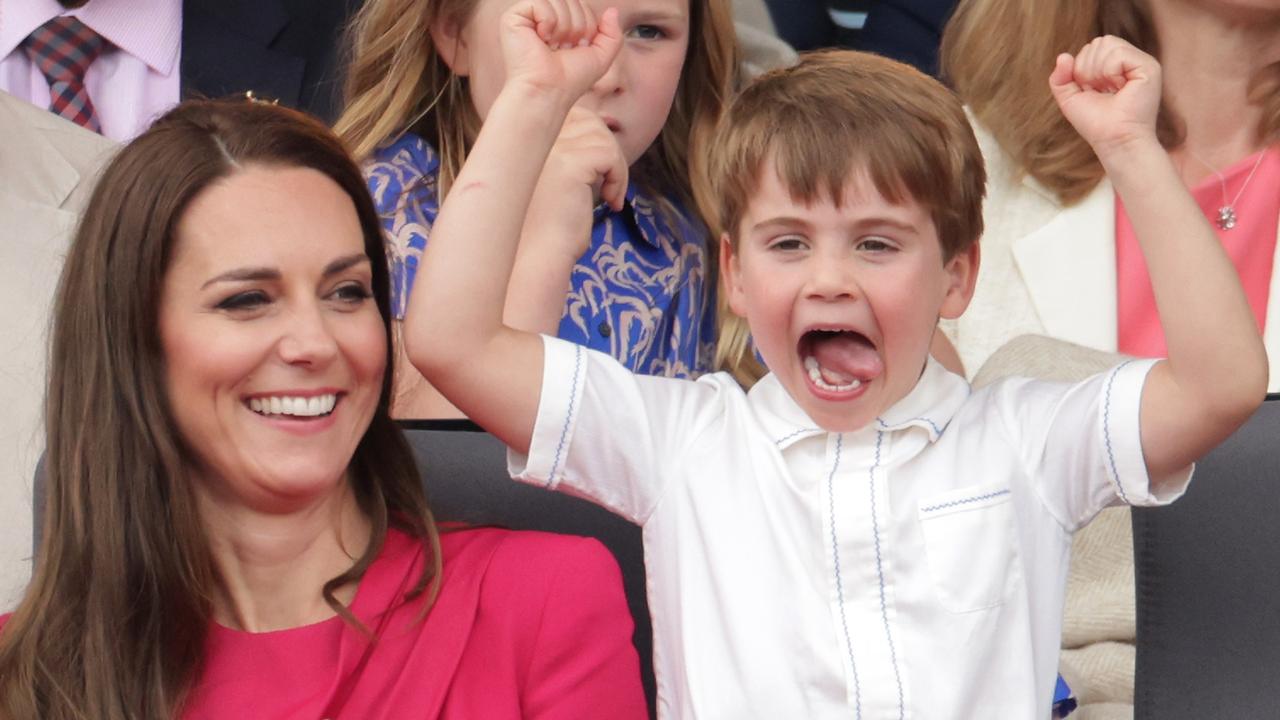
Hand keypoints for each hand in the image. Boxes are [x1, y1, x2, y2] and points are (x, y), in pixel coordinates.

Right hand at [500, 0, 622, 105]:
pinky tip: (541, 39)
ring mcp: (527, 16)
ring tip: (553, 46)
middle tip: (564, 48)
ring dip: (564, 27)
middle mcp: (542, 18)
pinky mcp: (513, 17)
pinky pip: (540, 2)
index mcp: (559, 23)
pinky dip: (548, 22)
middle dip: (577, 25)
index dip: (587, 26)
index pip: (581, 4)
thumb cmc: (571, 80)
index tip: (576, 48)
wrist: (549, 91)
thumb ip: (612, 34)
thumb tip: (612, 10)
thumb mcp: (601, 57)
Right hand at [523, 106, 628, 263]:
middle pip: (588, 121)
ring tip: (610, 197)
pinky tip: (611, 202)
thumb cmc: (546, 232)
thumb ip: (570, 158)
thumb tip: (602, 130)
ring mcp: (551, 150)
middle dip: (607, 150)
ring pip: (602, 136)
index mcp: (529, 144)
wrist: (535, 260)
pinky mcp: (569, 164)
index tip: (599, 176)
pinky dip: (619, 177)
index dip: (593, 139)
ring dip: (616, 167)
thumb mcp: (556, 186)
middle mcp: (536, 141)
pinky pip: (609, 155)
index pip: (571, 116)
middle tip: (609, 185)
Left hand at [1049, 35, 1161, 158]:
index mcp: (1115, 66)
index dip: (1082, 69)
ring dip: (1098, 71)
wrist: (1113, 140)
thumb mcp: (1070, 99)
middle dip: (1088, 69)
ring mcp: (1141, 62)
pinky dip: (1109, 72)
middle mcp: (1130, 61)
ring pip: (1107, 43)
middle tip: (1101, 91)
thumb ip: (1060, 78)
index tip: (1092, 91)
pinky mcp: (1149, 66)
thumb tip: (1063, 55)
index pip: (1092, 47)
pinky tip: (1119, 88)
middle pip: (1099, 42)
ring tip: (1110, 90)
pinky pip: (1118, 53)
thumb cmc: (1095, 123)